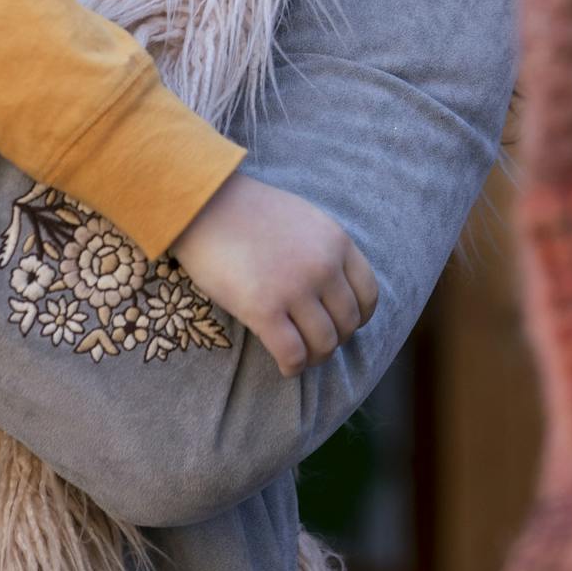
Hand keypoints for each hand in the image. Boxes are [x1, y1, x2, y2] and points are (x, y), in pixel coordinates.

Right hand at [169, 173, 377, 378]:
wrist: (203, 203)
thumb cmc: (247, 211)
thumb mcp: (303, 218)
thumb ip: (324, 249)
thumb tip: (334, 290)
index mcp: (336, 241)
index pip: (368, 294)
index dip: (358, 317)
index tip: (341, 323)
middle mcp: (323, 266)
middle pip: (348, 323)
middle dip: (334, 340)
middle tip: (315, 343)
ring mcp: (295, 288)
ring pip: (324, 343)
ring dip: (314, 357)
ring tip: (300, 356)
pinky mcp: (264, 308)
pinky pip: (292, 354)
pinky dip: (292, 367)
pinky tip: (284, 366)